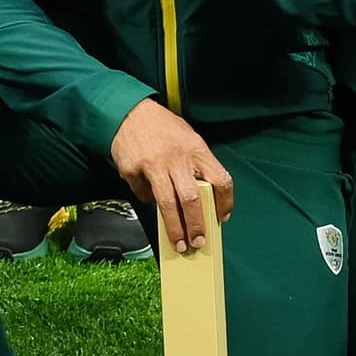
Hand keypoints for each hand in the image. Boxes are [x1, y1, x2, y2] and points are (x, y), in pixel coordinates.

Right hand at [106, 95, 231, 254]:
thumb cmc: (164, 128)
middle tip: (198, 241)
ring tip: (179, 243)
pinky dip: (149, 200)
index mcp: (196, 149)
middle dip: (197, 225)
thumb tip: (205, 202)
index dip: (225, 203)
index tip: (222, 218)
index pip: (220, 179)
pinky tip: (151, 197)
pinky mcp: (132, 169)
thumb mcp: (189, 139)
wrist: (130, 112)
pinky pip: (143, 194)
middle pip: (192, 199)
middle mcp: (176, 157)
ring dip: (175, 228)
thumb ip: (198, 166)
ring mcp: (153, 164)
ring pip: (168, 204)